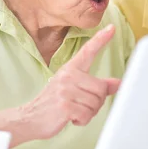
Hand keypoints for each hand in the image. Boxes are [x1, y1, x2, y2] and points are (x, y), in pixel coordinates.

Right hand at [20, 24, 120, 140]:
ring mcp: (65, 90)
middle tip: (82, 106)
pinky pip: (87, 115)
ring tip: (74, 111)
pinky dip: (82, 120)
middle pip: (101, 88)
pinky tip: (71, 118)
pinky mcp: (64, 105)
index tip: (112, 28)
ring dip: (89, 113)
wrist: (29, 118)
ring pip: (95, 103)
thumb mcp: (74, 90)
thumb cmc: (54, 103)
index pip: (88, 51)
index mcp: (71, 69)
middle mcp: (68, 76)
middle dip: (97, 102)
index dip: (101, 40)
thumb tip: (118, 83)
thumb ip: (97, 86)